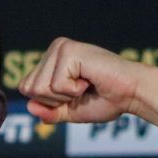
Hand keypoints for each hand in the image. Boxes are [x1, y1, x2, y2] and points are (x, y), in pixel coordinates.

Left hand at [18, 38, 145, 124]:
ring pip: (40, 88)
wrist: (131, 94)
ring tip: (85, 84)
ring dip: (65, 96)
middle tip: (81, 90)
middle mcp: (54, 49)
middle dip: (55, 100)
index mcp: (51, 60)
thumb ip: (49, 111)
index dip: (49, 102)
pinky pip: (56, 85)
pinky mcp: (68, 50)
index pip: (27, 88)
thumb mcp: (70, 111)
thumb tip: (29, 106)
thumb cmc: (106, 100)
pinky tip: (90, 79)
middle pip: (29, 89)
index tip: (74, 95)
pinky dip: (74, 91)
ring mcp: (60, 47)